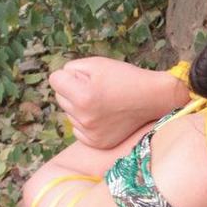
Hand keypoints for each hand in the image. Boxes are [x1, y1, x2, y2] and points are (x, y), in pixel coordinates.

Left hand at [48, 57, 184, 149]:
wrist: (152, 98)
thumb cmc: (124, 77)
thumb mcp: (97, 63)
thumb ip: (71, 69)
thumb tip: (58, 81)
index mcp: (83, 96)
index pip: (54, 79)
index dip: (69, 75)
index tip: (87, 77)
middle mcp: (84, 118)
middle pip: (60, 97)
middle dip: (73, 90)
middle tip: (97, 90)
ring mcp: (91, 133)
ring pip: (69, 113)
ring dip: (80, 107)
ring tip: (103, 103)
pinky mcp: (97, 143)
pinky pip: (78, 129)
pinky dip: (86, 122)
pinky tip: (103, 117)